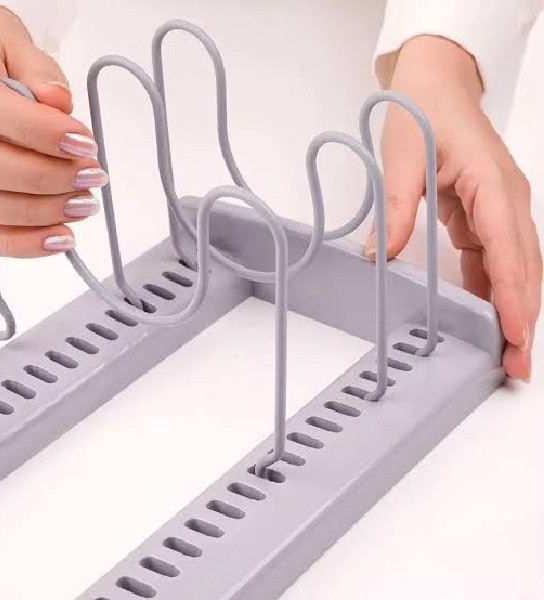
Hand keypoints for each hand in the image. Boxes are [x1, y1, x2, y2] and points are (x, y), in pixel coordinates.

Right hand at [0, 3, 107, 257]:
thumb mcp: (20, 46)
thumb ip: (41, 72)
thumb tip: (58, 101)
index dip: (36, 129)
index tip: (84, 143)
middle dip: (46, 177)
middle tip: (93, 175)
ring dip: (41, 212)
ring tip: (86, 203)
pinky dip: (24, 243)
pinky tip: (62, 237)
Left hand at [365, 35, 541, 379]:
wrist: (436, 86)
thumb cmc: (424, 113)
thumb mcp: (404, 159)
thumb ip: (396, 209)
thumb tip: (379, 255)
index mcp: (493, 186)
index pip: (509, 251)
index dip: (514, 297)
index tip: (517, 335)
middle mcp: (508, 202)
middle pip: (523, 268)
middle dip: (523, 318)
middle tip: (516, 365)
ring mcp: (501, 210)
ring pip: (514, 268)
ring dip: (511, 310)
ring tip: (504, 353)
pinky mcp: (486, 215)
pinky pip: (494, 259)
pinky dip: (492, 290)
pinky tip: (485, 318)